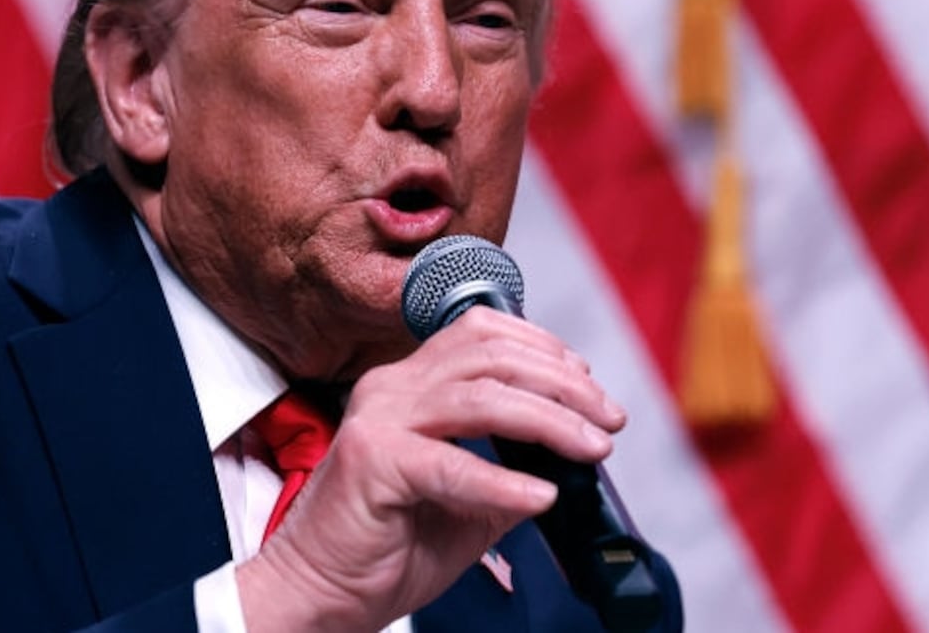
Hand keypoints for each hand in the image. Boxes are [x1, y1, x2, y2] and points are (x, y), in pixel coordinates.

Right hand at [234, 307, 626, 632]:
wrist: (320, 592)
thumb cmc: (383, 548)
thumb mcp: (467, 502)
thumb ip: (510, 470)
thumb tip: (572, 459)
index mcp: (409, 385)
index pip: (483, 334)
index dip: (545, 350)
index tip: (590, 387)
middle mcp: (391, 389)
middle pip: (491, 356)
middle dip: (564, 384)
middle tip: (608, 419)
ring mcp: (379, 420)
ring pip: (481, 396)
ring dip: (549, 420)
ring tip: (589, 448)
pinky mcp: (373, 462)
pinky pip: (451, 464)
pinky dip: (503, 481)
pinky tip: (539, 496)